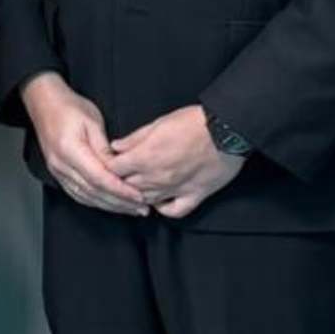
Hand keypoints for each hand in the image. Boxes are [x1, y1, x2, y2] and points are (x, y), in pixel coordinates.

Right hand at [20, 73, 147, 215]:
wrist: (44, 103)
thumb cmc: (68, 107)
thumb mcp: (92, 121)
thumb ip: (104, 148)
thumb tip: (118, 169)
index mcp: (69, 150)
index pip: (99, 178)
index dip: (120, 190)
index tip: (138, 196)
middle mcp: (60, 164)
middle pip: (93, 192)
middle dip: (119, 202)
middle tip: (141, 208)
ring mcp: (57, 171)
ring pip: (86, 197)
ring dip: (109, 205)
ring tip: (130, 208)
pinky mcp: (57, 173)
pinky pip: (77, 193)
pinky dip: (95, 201)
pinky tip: (109, 204)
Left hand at [107, 105, 245, 218]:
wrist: (226, 130)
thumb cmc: (194, 122)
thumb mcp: (158, 123)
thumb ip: (135, 138)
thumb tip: (116, 146)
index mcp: (145, 157)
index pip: (113, 169)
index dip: (108, 165)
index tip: (109, 162)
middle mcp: (157, 177)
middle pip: (127, 187)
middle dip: (120, 181)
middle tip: (122, 175)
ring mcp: (176, 188)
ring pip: (147, 200)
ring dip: (139, 195)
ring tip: (139, 187)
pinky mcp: (195, 195)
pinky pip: (174, 211)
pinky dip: (164, 209)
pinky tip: (161, 201)